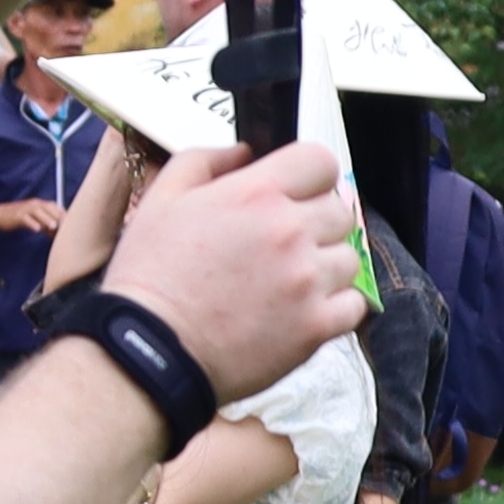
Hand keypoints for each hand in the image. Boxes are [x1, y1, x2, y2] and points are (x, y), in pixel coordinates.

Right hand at [5, 198, 64, 234]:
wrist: (1, 214)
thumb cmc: (22, 218)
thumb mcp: (36, 219)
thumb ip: (48, 224)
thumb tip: (59, 235)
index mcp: (41, 204)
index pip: (56, 207)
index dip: (64, 215)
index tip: (72, 225)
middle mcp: (35, 204)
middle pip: (49, 208)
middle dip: (58, 217)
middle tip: (66, 227)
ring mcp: (26, 209)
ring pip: (38, 212)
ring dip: (46, 219)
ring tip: (53, 226)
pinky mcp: (17, 215)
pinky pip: (25, 219)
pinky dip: (31, 223)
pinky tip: (37, 229)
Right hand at [106, 141, 365, 404]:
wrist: (150, 352)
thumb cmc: (150, 276)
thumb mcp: (162, 198)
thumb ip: (206, 161)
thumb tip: (245, 152)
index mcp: (256, 194)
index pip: (320, 161)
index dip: (310, 175)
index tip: (297, 192)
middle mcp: (290, 232)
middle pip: (339, 210)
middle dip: (316, 220)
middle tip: (284, 243)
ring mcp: (308, 281)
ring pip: (348, 258)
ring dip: (325, 265)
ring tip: (288, 280)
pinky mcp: (315, 327)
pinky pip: (354, 305)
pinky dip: (335, 306)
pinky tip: (303, 309)